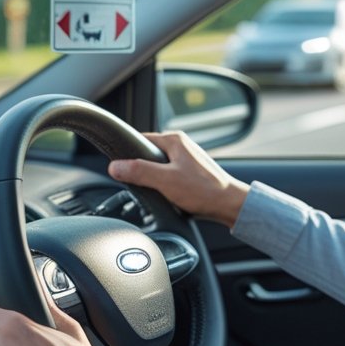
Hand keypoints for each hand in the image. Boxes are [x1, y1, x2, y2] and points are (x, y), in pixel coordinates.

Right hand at [108, 131, 248, 226]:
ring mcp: (187, 159)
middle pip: (149, 155)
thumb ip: (139, 172)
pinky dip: (165, 186)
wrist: (229, 205)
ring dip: (155, 181)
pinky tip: (169, 197)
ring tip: (159, 193)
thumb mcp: (165, 180)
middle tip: (142, 186)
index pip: (140, 140)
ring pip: (159, 168)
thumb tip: (115, 166)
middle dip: (142, 171)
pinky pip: (169, 176)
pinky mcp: (191, 173)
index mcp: (174, 140)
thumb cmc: (203, 191)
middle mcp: (181, 146)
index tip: (120, 168)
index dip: (128, 155)